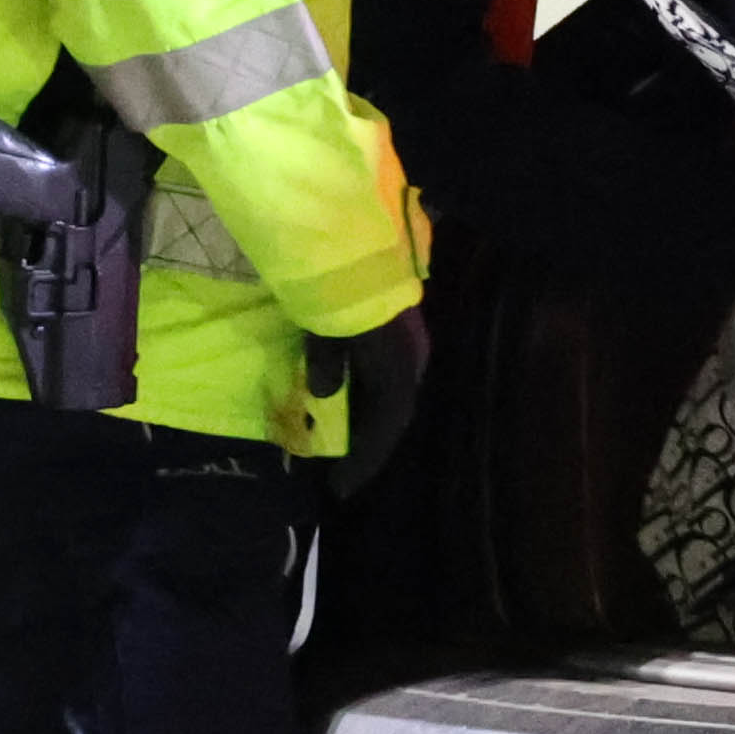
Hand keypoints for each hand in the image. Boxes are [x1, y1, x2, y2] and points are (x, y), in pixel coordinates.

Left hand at [332, 308, 431, 498]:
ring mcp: (411, 344)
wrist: (360, 243)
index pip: (386, 430)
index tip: (341, 489)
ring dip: (370, 420)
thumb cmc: (341, 290)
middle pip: (392, 415)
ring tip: (346, 440)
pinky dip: (369, 396)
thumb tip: (323, 394)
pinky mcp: (403, 329)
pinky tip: (351, 398)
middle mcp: (411, 362)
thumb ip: (326, 362)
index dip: (365, 463)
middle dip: (369, 445)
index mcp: (398, 371)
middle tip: (344, 470)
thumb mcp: (324, 332)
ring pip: (392, 396)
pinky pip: (388, 376)